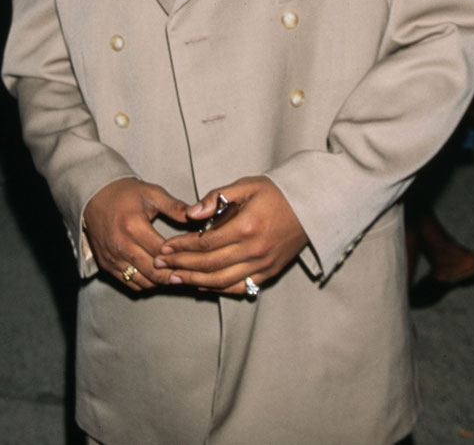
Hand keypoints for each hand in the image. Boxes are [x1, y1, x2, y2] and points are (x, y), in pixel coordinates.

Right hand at [83, 178, 189, 290]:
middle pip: (153, 271)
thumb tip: (196, 216)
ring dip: (160, 282)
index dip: (180, 257)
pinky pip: (129, 283)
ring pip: (142, 281)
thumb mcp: (152, 194)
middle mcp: (121, 245)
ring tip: (176, 276)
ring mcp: (112, 257)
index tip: (194, 259)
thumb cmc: (127, 194)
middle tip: (190, 274)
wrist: (95, 196)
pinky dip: (145, 283)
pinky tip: (157, 276)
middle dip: (173, 275)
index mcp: (133, 226)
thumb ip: (174, 207)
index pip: (162, 251)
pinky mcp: (106, 264)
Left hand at [152, 176, 307, 295]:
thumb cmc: (277, 192)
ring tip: (174, 278)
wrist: (312, 206)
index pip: (205, 243)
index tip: (165, 247)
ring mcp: (263, 265)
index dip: (182, 246)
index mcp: (246, 226)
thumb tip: (191, 213)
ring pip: (221, 280)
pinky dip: (218, 288)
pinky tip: (202, 285)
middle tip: (161, 264)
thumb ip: (218, 197)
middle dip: (181, 265)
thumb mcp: (247, 185)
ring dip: (194, 281)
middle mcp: (254, 250)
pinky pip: (239, 287)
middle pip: (209, 264)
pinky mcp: (269, 273)